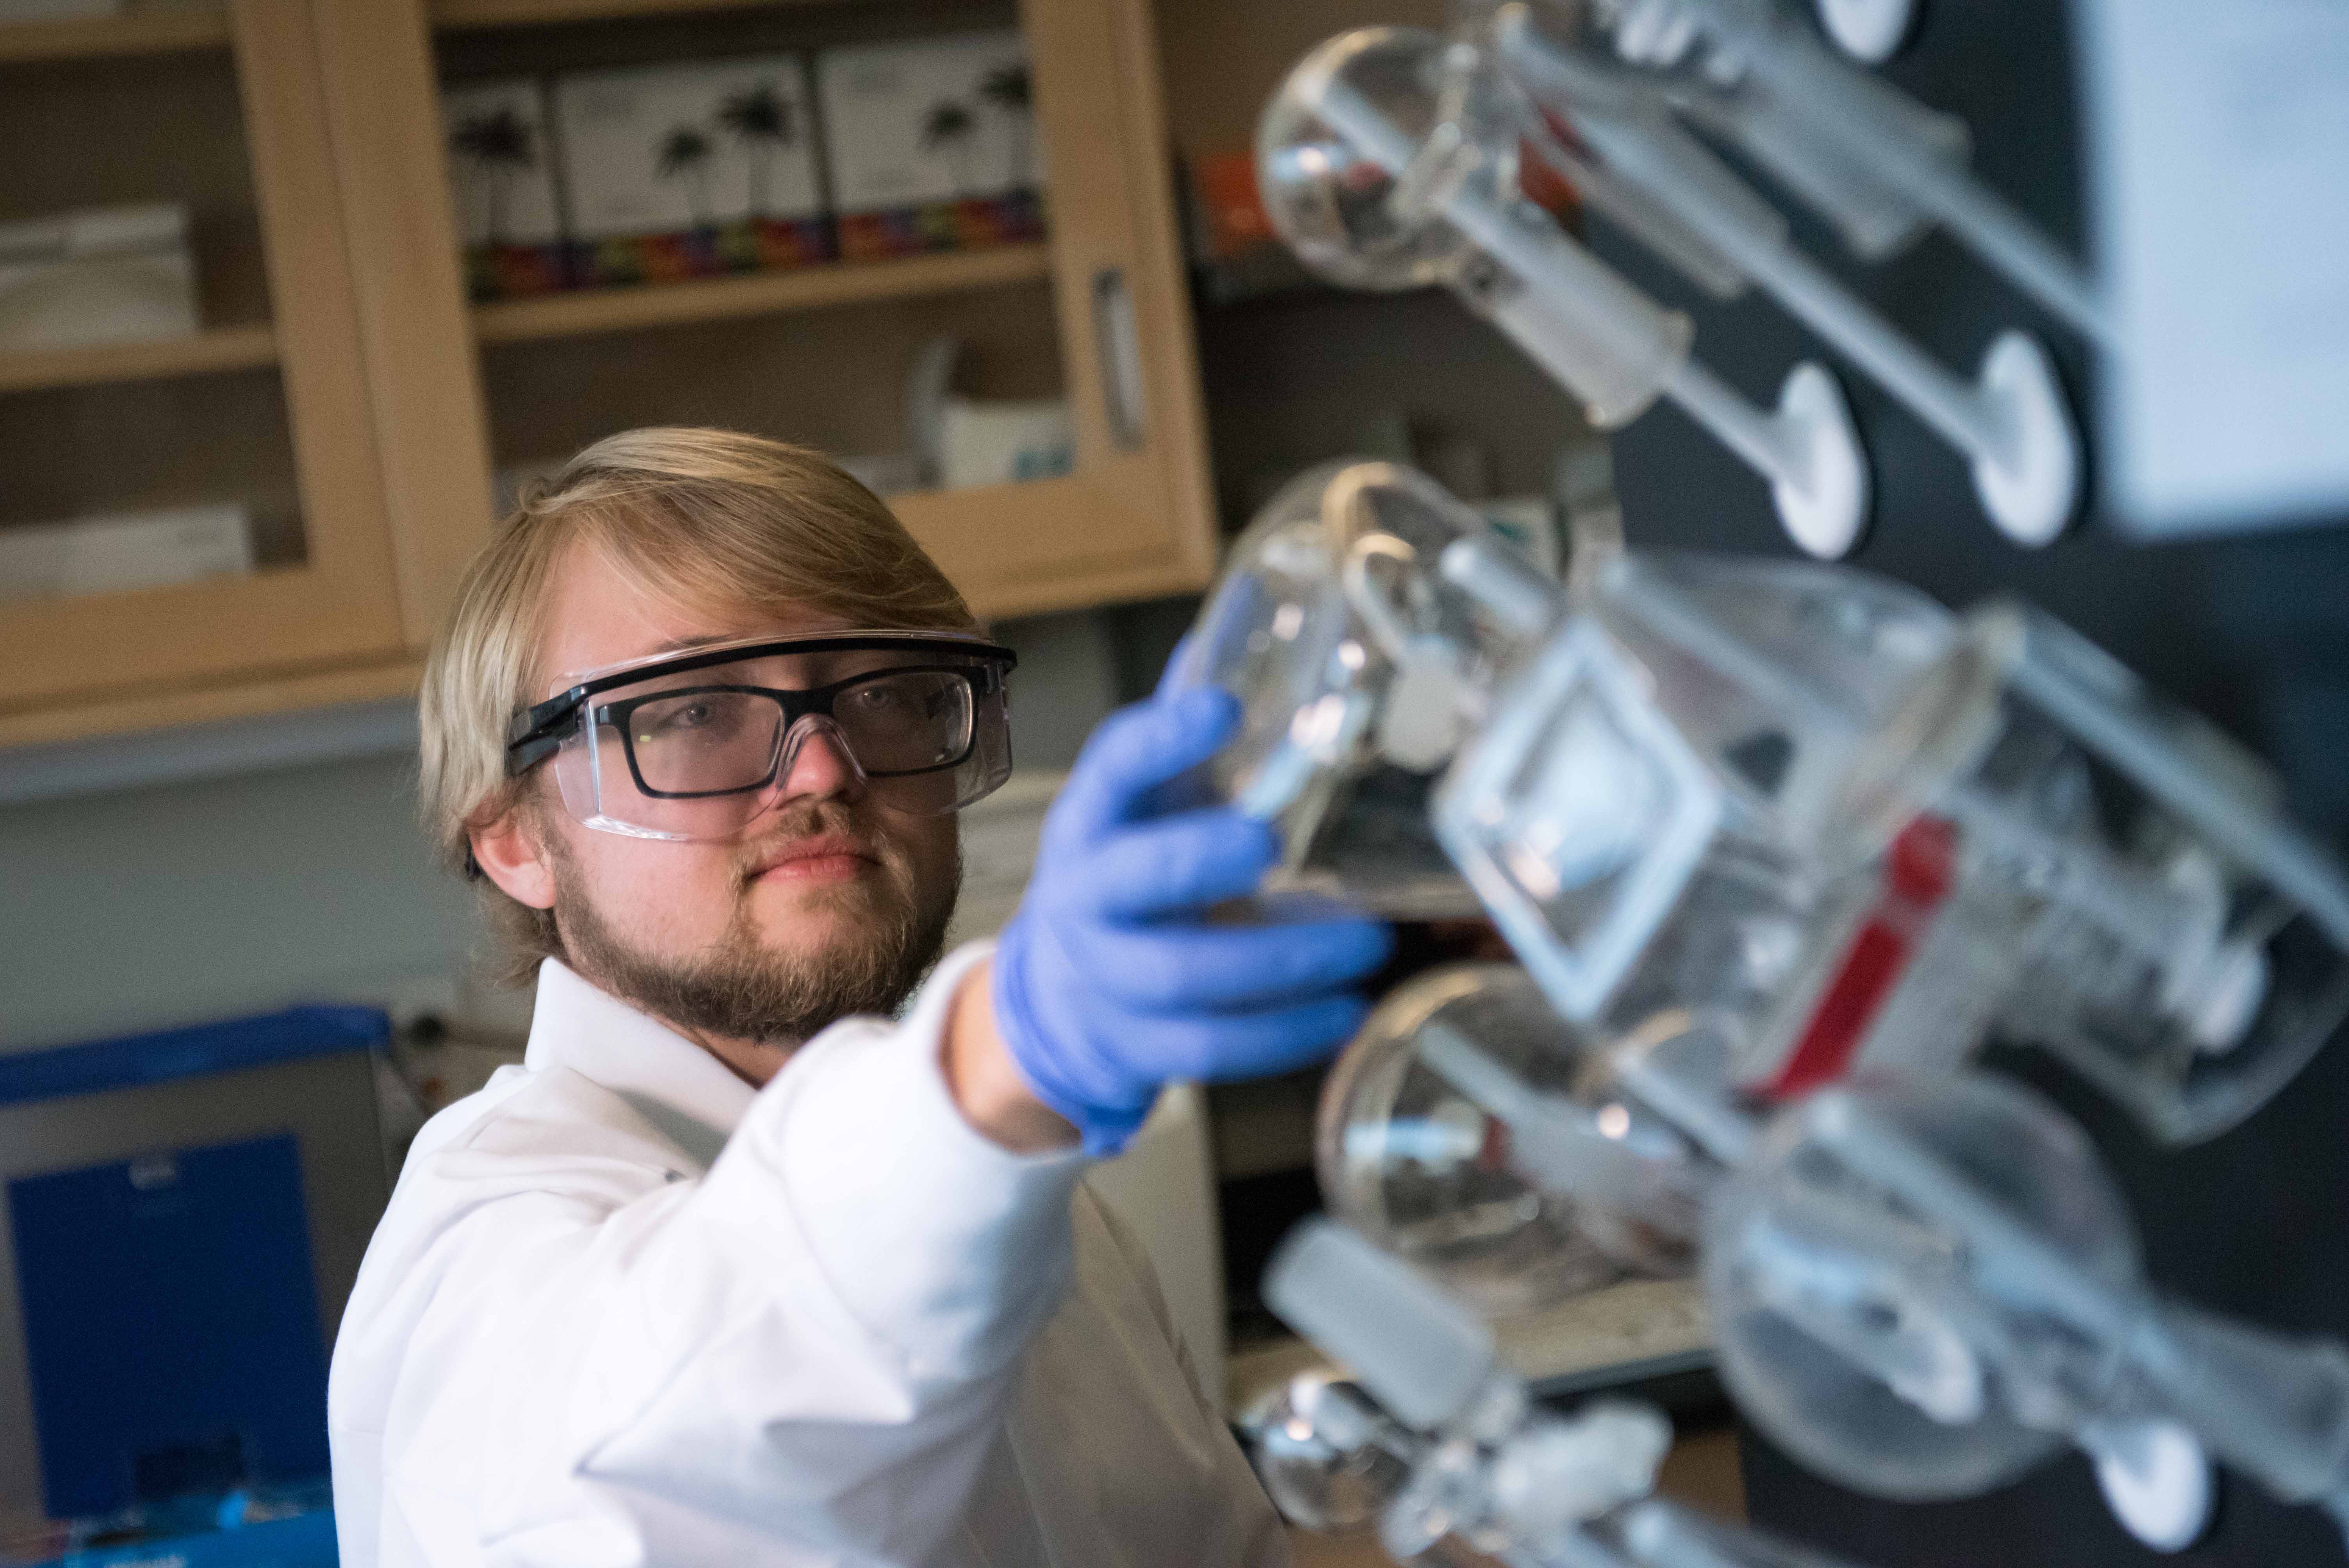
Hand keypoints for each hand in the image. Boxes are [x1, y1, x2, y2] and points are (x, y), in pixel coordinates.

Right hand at [987, 685, 1393, 1155]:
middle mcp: (1088, 895)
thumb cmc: (1125, 870)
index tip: (1221, 709)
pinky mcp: (1140, 1046)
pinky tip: (1347, 1011)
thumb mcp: (1142, 798)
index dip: (1163, 739)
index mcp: (1094, 818)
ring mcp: (1109, 978)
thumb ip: (1183, 725)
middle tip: (1270, 840)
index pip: (1114, 766)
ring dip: (1282, 963)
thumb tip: (1228, 635)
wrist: (1059, 992)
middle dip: (1199, 859)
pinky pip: (1213, 1049)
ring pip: (1186, 976)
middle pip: (1133, 880)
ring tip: (1366, 943)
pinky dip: (1286, 1035)